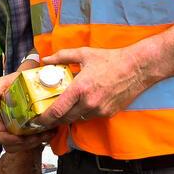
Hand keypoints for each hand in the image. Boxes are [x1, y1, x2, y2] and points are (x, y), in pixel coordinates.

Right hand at [0, 69, 47, 150]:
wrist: (31, 80)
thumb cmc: (15, 81)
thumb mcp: (3, 83)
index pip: (0, 136)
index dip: (9, 140)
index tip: (21, 138)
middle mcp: (7, 127)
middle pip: (12, 145)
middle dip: (26, 144)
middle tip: (39, 136)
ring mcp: (19, 130)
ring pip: (23, 147)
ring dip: (36, 143)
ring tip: (47, 133)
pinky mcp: (30, 131)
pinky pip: (34, 143)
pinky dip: (43, 139)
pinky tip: (51, 132)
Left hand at [33, 45, 150, 128]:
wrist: (137, 68)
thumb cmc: (111, 59)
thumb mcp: (84, 54)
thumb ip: (62, 57)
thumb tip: (45, 59)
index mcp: (80, 88)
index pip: (57, 110)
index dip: (44, 118)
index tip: (36, 119)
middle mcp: (88, 103)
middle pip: (64, 119)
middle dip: (54, 119)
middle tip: (46, 116)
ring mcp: (99, 110)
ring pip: (77, 118)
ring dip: (69, 115)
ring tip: (64, 108)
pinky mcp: (108, 114)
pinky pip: (90, 116)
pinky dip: (83, 112)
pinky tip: (83, 103)